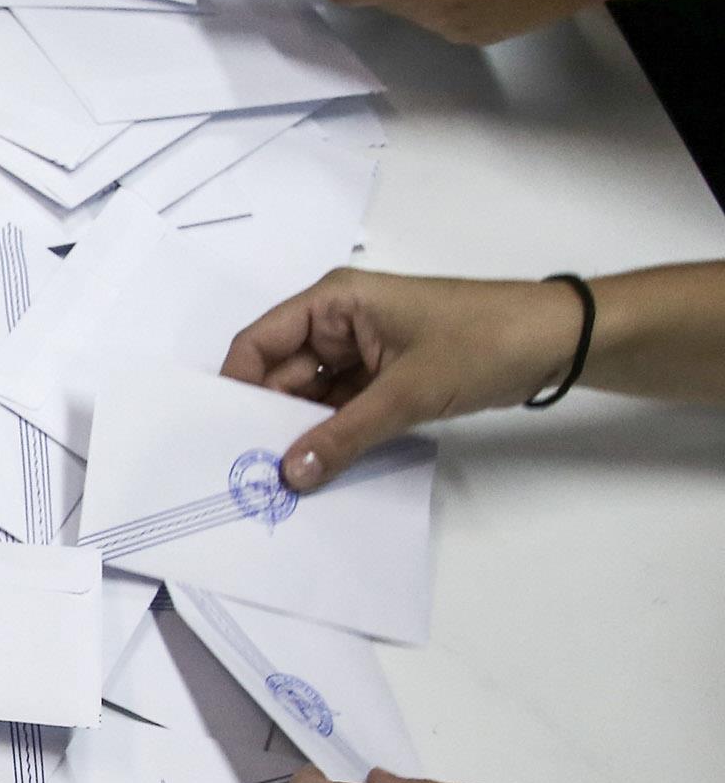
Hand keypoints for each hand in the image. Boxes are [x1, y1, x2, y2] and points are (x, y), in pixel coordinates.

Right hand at [221, 267, 583, 488]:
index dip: (235, 387)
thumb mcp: (409, 392)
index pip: (259, 342)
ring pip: (312, 396)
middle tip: (247, 472)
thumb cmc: (483, 342)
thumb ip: (344, 435)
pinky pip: (344, 408)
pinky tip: (319, 468)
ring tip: (280, 480)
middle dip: (268, 419)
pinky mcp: (387, 377)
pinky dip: (333, 435)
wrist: (563, 341)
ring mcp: (364, 352)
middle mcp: (340, 323)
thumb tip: (289, 476)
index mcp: (334, 303)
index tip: (220, 437)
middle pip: (281, 374)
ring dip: (302, 433)